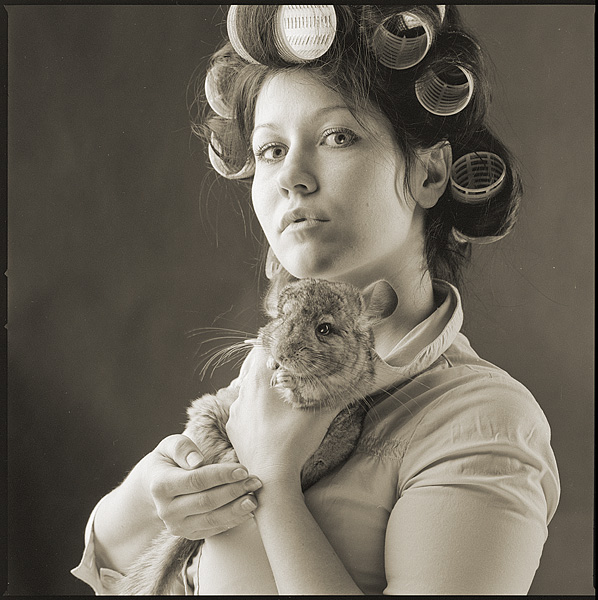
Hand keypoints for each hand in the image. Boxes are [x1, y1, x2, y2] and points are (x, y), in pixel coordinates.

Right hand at [140, 434, 261, 538]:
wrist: (153, 487)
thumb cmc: (168, 460)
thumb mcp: (168, 446)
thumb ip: (181, 448)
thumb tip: (197, 461)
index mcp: (161, 485)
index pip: (196, 480)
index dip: (221, 475)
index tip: (243, 469)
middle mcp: (166, 510)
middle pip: (206, 502)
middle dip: (234, 491)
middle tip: (256, 481)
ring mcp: (177, 526)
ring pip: (212, 520)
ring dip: (237, 509)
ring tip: (255, 498)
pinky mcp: (189, 534)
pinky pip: (214, 530)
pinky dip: (233, 521)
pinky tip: (248, 510)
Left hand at [226, 347, 337, 486]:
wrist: (271, 477)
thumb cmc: (295, 440)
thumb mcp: (321, 412)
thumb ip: (338, 390)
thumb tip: (358, 378)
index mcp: (261, 378)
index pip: (264, 346)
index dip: (280, 345)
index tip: (293, 351)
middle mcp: (244, 389)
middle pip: (257, 367)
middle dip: (274, 369)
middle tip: (292, 376)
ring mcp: (237, 408)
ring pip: (251, 389)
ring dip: (265, 391)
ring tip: (283, 402)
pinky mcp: (234, 425)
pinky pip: (245, 410)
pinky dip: (257, 411)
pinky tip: (271, 421)